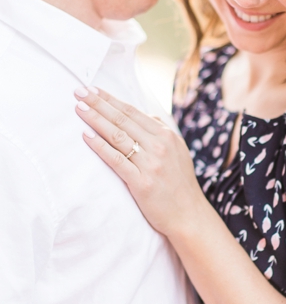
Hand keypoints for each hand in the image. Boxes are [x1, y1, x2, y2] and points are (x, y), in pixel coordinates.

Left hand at [74, 86, 208, 239]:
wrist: (189, 214)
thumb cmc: (180, 184)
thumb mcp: (178, 152)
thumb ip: (162, 132)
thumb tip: (147, 114)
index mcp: (168, 136)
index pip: (133, 112)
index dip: (111, 99)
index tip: (93, 89)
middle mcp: (160, 146)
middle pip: (123, 120)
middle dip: (99, 104)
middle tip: (79, 91)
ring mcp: (151, 164)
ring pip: (118, 136)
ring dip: (96, 120)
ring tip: (79, 108)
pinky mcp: (141, 182)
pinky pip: (116, 160)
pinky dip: (100, 146)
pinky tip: (86, 136)